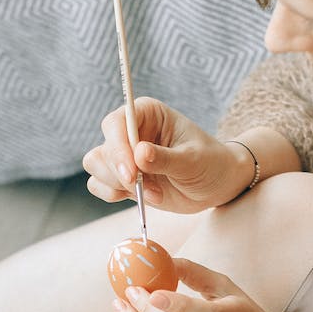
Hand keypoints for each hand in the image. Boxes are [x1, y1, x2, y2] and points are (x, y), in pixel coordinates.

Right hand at [84, 98, 251, 213]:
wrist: (217, 184)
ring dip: (118, 186)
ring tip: (153, 195)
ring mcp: (124, 154)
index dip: (118, 148)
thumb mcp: (193, 160)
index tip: (132, 174)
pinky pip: (98, 184)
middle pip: (103, 148)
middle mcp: (130, 130)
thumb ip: (165, 158)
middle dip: (120, 174)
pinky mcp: (122, 177)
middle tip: (147, 191)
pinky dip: (112, 194)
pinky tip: (139, 198)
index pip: (116, 123)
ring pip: (96, 166)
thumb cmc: (210, 163)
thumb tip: (139, 154)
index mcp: (147, 113)